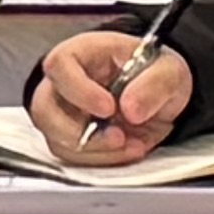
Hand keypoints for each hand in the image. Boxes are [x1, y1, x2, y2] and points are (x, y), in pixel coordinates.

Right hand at [29, 32, 194, 165]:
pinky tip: (127, 150)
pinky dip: (102, 160)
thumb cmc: (153, 73)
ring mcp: (64, 114)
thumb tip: (132, 108)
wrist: (157, 96)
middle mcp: (64, 83)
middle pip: (44, 109)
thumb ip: (155, 83)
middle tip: (118, 136)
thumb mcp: (169, 70)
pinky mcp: (71, 140)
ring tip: (130, 144)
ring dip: (96, 150)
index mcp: (82, 53)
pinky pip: (73, 158)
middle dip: (79, 132)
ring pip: (56, 140)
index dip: (79, 90)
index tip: (109, 108)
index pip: (60, 65)